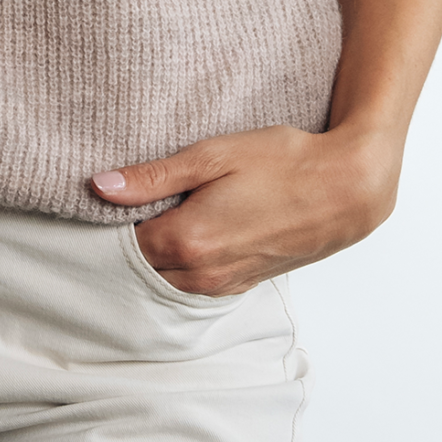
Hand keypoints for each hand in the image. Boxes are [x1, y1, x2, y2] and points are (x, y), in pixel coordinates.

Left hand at [90, 123, 400, 296]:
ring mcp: (224, 284)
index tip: (98, 200)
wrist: (343, 191)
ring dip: (153, 256)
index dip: (105, 222)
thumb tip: (98, 186)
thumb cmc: (281, 163)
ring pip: (166, 281)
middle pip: (140, 268)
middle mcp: (203, 273)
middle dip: (124, 243)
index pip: (121, 245)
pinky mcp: (242, 284)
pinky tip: (183, 233)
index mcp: (188, 240)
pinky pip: (193, 285)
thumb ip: (153, 177)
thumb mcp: (212, 156)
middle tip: (118, 206)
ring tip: (151, 215)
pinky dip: (179, 266)